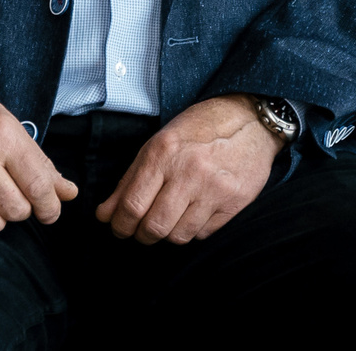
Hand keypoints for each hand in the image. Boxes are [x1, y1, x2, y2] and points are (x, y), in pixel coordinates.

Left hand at [95, 94, 285, 244]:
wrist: (250, 120)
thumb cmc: (199, 130)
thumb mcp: (159, 144)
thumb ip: (129, 181)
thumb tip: (105, 215)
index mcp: (164, 152)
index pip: (132, 205)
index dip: (120, 225)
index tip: (119, 228)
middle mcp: (189, 171)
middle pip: (154, 226)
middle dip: (142, 235)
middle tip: (141, 231)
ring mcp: (214, 188)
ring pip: (178, 236)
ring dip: (168, 234)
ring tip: (168, 220)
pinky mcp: (234, 202)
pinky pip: (203, 234)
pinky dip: (192, 229)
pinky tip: (192, 212)